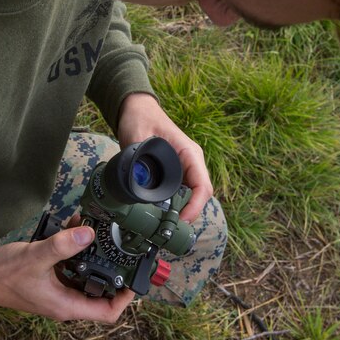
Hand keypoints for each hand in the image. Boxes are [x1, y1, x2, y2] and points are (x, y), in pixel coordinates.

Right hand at [0, 225, 134, 322]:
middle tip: (124, 253)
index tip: (134, 280)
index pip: (107, 314)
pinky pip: (71, 268)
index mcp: (66, 306)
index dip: (125, 300)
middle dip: (113, 274)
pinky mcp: (49, 280)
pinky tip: (76, 230)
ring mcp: (57, 291)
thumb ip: (63, 246)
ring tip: (101, 236)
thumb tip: (89, 233)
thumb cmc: (3, 275)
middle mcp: (65, 302)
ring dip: (94, 258)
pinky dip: (76, 252)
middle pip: (100, 295)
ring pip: (86, 279)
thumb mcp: (36, 257)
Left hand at [116, 92, 212, 222]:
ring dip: (182, 211)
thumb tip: (138, 183)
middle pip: (199, 195)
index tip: (182, 219)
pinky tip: (161, 214)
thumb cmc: (140, 118)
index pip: (202, 185)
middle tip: (170, 230)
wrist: (136, 110)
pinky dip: (174, 205)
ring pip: (191, 196)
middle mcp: (191, 162)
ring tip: (165, 225)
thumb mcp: (137, 137)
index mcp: (189, 153)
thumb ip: (138, 159)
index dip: (195, 206)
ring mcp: (184, 168)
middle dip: (189, 213)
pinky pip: (181, 192)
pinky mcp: (175, 172)